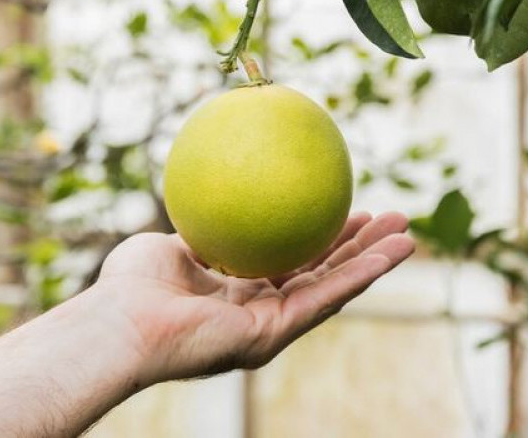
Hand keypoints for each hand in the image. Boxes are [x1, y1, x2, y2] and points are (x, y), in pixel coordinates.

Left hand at [96, 212, 413, 385]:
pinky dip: (358, 277)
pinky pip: (322, 299)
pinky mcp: (271, 336)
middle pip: (320, 275)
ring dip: (373, 264)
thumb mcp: (172, 241)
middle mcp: (260, 311)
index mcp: (239, 292)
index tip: (342, 211)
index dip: (321, 238)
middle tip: (388, 219)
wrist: (118, 322)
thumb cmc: (131, 284)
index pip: (291, 262)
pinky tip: (387, 255)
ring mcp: (269, 326)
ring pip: (332, 290)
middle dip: (357, 248)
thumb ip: (205, 225)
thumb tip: (222, 191)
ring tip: (408, 236)